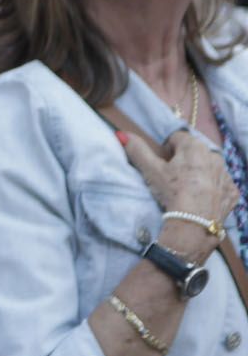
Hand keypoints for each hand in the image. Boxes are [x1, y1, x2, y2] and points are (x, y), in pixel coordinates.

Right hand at [122, 128, 236, 257]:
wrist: (194, 222)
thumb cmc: (173, 191)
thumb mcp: (151, 170)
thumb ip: (137, 150)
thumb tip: (122, 134)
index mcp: (194, 146)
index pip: (177, 138)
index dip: (167, 149)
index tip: (162, 164)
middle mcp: (215, 156)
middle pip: (195, 152)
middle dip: (184, 160)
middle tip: (172, 178)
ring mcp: (226, 175)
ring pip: (209, 168)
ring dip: (199, 173)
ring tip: (186, 189)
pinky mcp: (233, 191)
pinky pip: (220, 185)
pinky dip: (212, 189)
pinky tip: (201, 199)